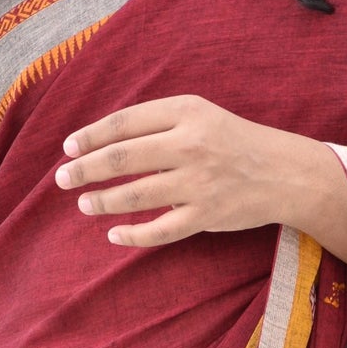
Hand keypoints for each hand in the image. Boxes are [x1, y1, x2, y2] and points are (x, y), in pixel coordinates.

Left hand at [54, 95, 346, 281]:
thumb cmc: (234, 141)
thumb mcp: (200, 115)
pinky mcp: (206, 216)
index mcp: (185, 112)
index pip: (125, 123)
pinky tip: (113, 235)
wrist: (284, 172)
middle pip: (123, 158)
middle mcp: (189, 145)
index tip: (69, 148)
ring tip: (83, 204)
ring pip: (136, 195)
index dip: (91, 136)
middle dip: (85, 170)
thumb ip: (159, 122)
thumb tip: (107, 140)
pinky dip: (134, 235)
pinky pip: (161, 231)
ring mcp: (197, 184)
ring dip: (102, 201)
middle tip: (62, 179)